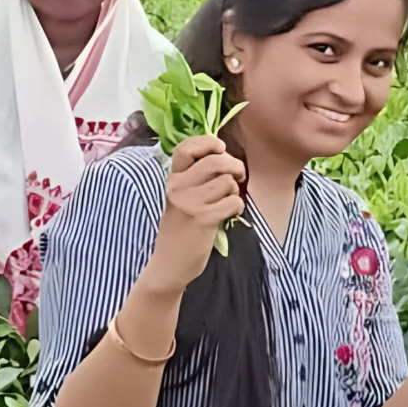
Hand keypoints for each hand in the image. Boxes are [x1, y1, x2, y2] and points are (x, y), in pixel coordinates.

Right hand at [146, 133, 245, 291]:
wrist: (169, 264)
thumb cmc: (180, 229)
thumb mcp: (180, 198)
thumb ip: (195, 178)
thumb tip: (224, 158)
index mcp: (173, 179)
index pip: (186, 148)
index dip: (207, 142)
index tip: (220, 148)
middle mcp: (178, 187)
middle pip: (215, 161)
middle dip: (235, 165)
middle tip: (239, 175)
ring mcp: (190, 203)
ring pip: (227, 181)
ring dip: (235, 190)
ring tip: (228, 200)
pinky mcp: (203, 219)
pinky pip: (232, 201)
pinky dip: (237, 206)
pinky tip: (230, 213)